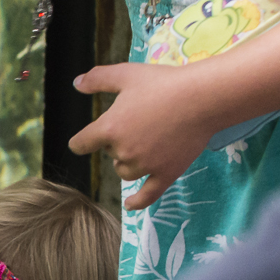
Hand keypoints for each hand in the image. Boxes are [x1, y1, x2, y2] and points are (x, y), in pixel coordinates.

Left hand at [69, 63, 217, 208]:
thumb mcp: (126, 74)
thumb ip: (98, 79)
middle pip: (109, 155)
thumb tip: (76, 83)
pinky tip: (130, 205)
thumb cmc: (163, 83)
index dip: (82, 141)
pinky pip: (148, 195)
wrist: (203, 97)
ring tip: (147, 142)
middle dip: (118, 142)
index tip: (84, 142)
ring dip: (128, 162)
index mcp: (109, 129)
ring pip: (125, 172)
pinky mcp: (167, 174)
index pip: (82, 144)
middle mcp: (124, 151)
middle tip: (143, 121)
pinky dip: (138, 201)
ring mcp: (146, 165)